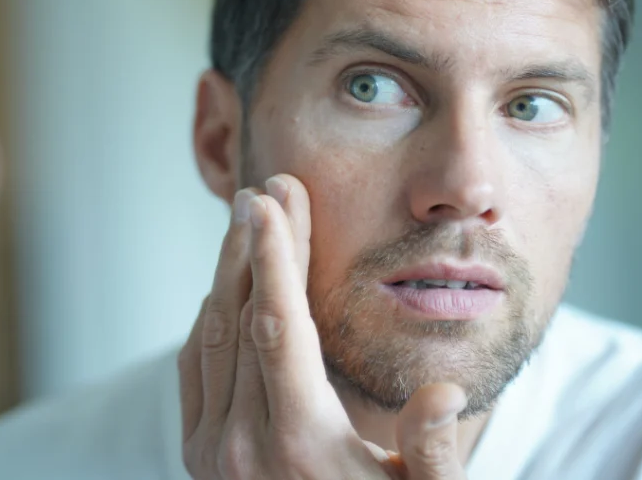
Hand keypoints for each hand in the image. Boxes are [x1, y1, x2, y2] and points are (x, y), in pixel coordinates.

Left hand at [177, 174, 468, 478]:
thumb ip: (435, 454)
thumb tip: (447, 394)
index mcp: (300, 446)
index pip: (278, 326)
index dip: (274, 257)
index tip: (273, 201)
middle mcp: (240, 445)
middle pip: (240, 317)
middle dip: (255, 246)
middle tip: (267, 188)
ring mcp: (208, 451)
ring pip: (211, 334)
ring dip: (228, 272)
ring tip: (249, 220)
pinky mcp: (193, 453)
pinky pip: (195, 364)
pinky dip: (211, 314)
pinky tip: (229, 285)